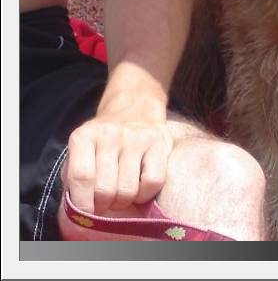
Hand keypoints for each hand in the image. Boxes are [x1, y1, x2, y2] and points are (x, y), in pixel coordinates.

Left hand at [65, 95, 172, 214]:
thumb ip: (73, 178)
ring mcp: (136, 138)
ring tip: (121, 193)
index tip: (86, 215)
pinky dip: (145, 195)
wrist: (134, 108)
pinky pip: (152, 183)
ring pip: (128, 191)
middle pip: (104, 190)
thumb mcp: (81, 151)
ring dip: (124, 202)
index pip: (81, 177)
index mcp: (84, 136)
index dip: (83, 204)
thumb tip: (78, 211)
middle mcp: (109, 134)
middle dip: (104, 206)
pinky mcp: (159, 143)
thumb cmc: (103, 140)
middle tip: (105, 202)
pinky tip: (139, 187)